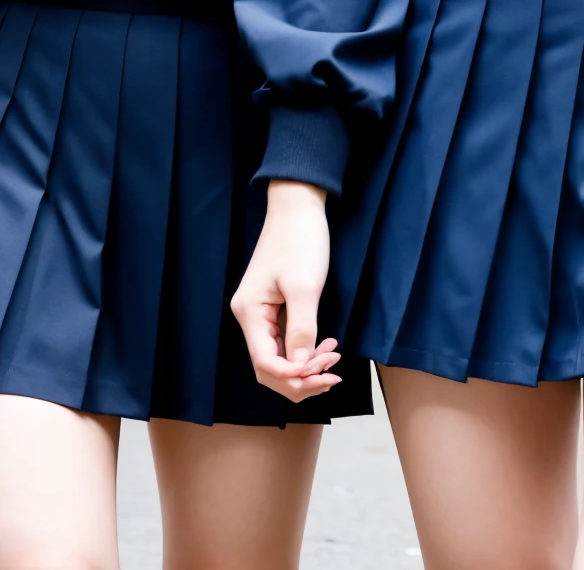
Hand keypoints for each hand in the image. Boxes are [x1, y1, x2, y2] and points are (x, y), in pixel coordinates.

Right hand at [230, 180, 343, 402]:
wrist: (298, 205)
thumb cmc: (300, 239)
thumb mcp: (305, 286)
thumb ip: (302, 329)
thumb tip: (300, 369)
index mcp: (249, 313)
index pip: (265, 365)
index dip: (293, 377)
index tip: (324, 373)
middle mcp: (250, 317)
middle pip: (269, 369)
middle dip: (301, 378)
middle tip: (333, 374)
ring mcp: (261, 313)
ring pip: (279, 359)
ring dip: (305, 367)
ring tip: (333, 359)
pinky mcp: (274, 308)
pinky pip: (286, 342)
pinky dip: (306, 352)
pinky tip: (327, 347)